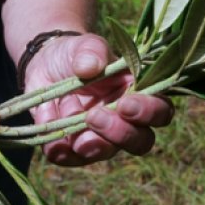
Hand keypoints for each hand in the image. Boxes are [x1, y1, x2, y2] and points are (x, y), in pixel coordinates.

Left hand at [24, 33, 173, 165]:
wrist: (43, 65)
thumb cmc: (75, 55)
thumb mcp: (83, 45)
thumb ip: (92, 50)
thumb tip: (91, 66)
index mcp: (137, 94)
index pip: (160, 111)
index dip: (149, 112)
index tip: (125, 103)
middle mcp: (124, 122)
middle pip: (141, 142)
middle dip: (120, 133)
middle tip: (95, 115)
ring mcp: (99, 137)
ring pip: (106, 153)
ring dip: (91, 144)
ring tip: (72, 123)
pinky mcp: (72, 146)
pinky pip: (70, 158)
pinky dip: (62, 152)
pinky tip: (54, 142)